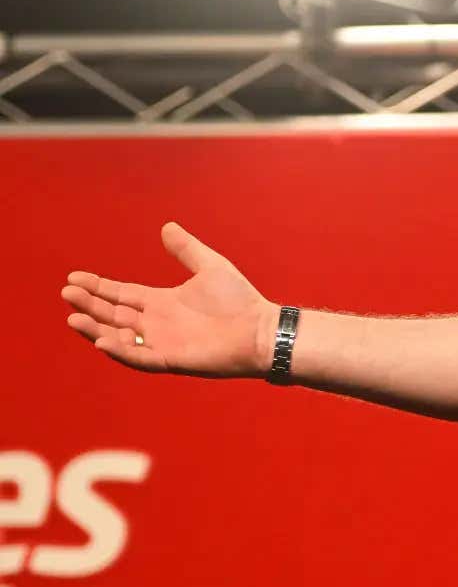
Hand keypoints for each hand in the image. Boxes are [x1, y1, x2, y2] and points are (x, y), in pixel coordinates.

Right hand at [61, 222, 276, 378]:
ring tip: (73, 318)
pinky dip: (120, 350)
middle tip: (67, 292)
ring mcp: (161, 342)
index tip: (74, 278)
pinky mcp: (170, 359)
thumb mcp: (210, 266)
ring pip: (119, 337)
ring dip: (95, 328)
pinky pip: (139, 357)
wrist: (261, 329)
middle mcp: (156, 323)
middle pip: (113, 314)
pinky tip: (102, 339)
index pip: (121, 294)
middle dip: (89, 304)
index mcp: (161, 302)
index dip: (98, 287)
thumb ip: (186, 249)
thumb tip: (167, 226)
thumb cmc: (239, 300)